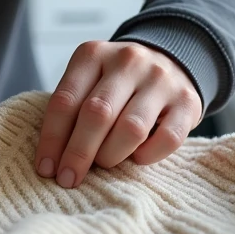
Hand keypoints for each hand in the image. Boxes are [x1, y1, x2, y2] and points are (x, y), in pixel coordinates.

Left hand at [34, 41, 201, 188]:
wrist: (169, 61)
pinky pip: (167, 139)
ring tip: (104, 163)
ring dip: (112, 155)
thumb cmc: (116, 84)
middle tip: (68, 178)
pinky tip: (137, 157)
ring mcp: (160, 79)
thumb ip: (72, 110)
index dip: (52, 140)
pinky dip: (148, 156)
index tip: (46, 169)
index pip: (65, 101)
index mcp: (93, 54)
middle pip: (97, 114)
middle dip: (78, 153)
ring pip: (131, 128)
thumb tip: (52, 161)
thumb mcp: (88, 82)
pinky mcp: (188, 101)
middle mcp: (127, 61)